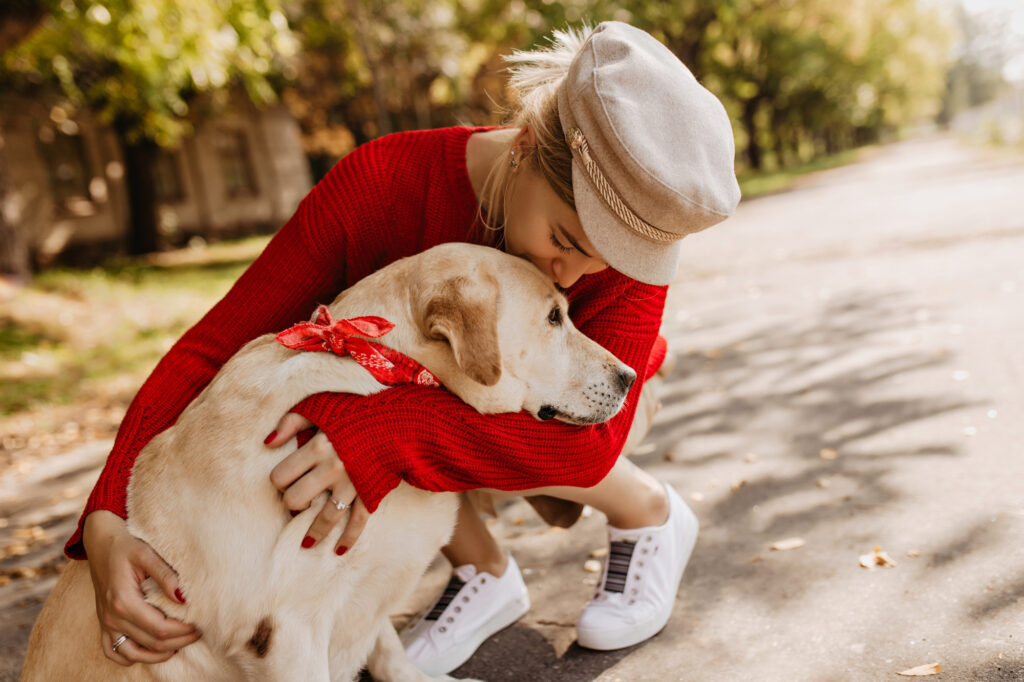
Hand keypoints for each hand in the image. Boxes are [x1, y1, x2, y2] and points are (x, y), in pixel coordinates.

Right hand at [82, 511, 200, 664]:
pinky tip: (153, 649)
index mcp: (123, 601)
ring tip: (181, 642)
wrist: (101, 543)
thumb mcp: (146, 553)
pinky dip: (134, 657)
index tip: (201, 623)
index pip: (159, 629)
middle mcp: (112, 617)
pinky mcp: (103, 624)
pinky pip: (114, 653)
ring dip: (159, 654)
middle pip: (151, 643)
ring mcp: (106, 623)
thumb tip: (183, 597)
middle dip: (179, 641)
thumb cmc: (126, 545)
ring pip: (133, 655)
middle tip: (199, 632)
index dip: (183, 630)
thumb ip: (165, 575)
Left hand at [266, 413, 369, 553]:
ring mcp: (352, 484)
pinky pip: (358, 522)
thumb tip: (268, 443)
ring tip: (306, 542)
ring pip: (324, 517)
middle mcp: (332, 469)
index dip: (279, 481)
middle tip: (296, 503)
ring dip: (313, 532)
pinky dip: (348, 539)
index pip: (281, 477)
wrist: (398, 420)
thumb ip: (291, 422)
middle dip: (293, 504)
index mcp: (317, 447)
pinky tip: (338, 550)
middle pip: (296, 500)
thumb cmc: (355, 412)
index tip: (285, 480)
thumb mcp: (320, 406)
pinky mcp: (370, 493)